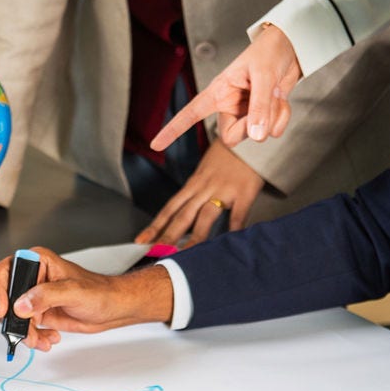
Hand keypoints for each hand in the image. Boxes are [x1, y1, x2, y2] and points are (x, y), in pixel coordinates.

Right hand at [0, 245, 173, 352]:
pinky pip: (26, 328)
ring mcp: (35, 297)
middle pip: (6, 298)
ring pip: (15, 318)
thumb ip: (46, 295)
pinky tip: (50, 338)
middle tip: (25, 332)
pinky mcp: (40, 313)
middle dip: (14, 320)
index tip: (5, 310)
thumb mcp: (73, 291)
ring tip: (41, 340)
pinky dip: (34, 337)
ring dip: (25, 333)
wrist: (113, 309)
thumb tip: (22, 304)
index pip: (5, 270)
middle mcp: (33, 278)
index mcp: (37, 261)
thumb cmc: (100, 292)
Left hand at [135, 142, 265, 246]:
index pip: (170, 208)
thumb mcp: (206, 170)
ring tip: (185, 256)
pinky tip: (227, 245)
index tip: (141, 241)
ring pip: (205, 218)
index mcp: (193, 183)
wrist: (248, 134)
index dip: (155, 226)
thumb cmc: (227, 154)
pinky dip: (233, 231)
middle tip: (156, 254)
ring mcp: (224, 190)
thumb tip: (184, 214)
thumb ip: (196, 191)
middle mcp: (205, 188)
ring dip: (194, 239)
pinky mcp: (245, 192)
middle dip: (168, 237)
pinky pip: (237, 215)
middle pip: (182, 216)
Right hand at [151, 24, 302, 152]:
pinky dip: (281, 117)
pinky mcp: (263, 116)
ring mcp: (246, 112)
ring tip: (275, 93)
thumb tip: (256, 136)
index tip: (155, 145)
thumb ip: (259, 105)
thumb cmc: (269, 52)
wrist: (292, 49)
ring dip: (271, 117)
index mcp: (219, 91)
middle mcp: (230, 105)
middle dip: (249, 128)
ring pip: (255, 135)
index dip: (173, 130)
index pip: (191, 113)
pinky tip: (281, 99)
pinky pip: (272, 131)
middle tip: (264, 107)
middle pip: (230, 137)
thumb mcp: (263, 75)